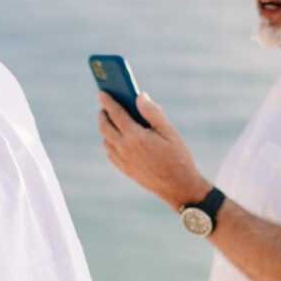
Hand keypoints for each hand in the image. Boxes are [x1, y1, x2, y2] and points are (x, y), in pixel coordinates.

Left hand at [97, 91, 209, 210]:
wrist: (179, 187)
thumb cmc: (178, 157)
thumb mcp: (169, 131)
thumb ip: (153, 112)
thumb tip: (140, 97)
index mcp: (136, 136)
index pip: (116, 113)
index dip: (108, 101)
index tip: (101, 93)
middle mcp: (125, 149)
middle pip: (105, 127)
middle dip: (103, 114)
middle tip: (104, 106)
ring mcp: (123, 161)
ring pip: (106, 141)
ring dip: (105, 129)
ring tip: (110, 120)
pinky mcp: (125, 170)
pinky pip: (110, 153)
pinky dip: (109, 143)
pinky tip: (116, 139)